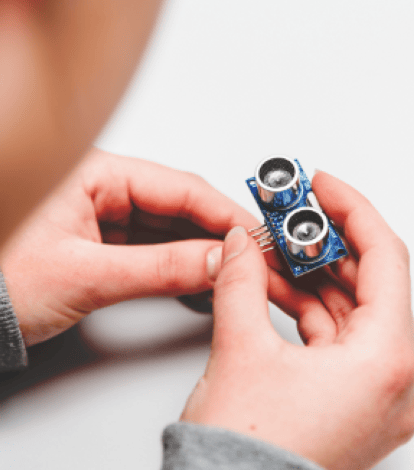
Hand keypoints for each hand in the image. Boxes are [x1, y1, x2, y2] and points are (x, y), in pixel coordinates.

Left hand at [0, 148, 258, 345]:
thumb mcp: (86, 275)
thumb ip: (160, 269)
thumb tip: (217, 262)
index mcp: (95, 173)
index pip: (180, 186)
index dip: (225, 213)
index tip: (255, 236)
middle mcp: (104, 189)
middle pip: (181, 206)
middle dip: (220, 234)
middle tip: (255, 257)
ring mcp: (106, 217)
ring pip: (172, 230)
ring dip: (204, 252)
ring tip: (235, 272)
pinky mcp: (107, 243)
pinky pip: (156, 250)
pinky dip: (181, 267)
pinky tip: (203, 280)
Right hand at [181, 171, 413, 469]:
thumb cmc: (246, 458)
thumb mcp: (241, 351)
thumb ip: (241, 281)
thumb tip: (241, 244)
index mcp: (386, 363)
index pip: (385, 259)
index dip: (352, 212)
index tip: (325, 187)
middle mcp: (394, 383)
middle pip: (371, 285)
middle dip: (326, 244)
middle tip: (294, 215)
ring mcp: (378, 397)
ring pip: (354, 314)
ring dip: (315, 278)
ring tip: (277, 250)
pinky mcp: (356, 406)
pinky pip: (342, 343)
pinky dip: (313, 313)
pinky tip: (280, 289)